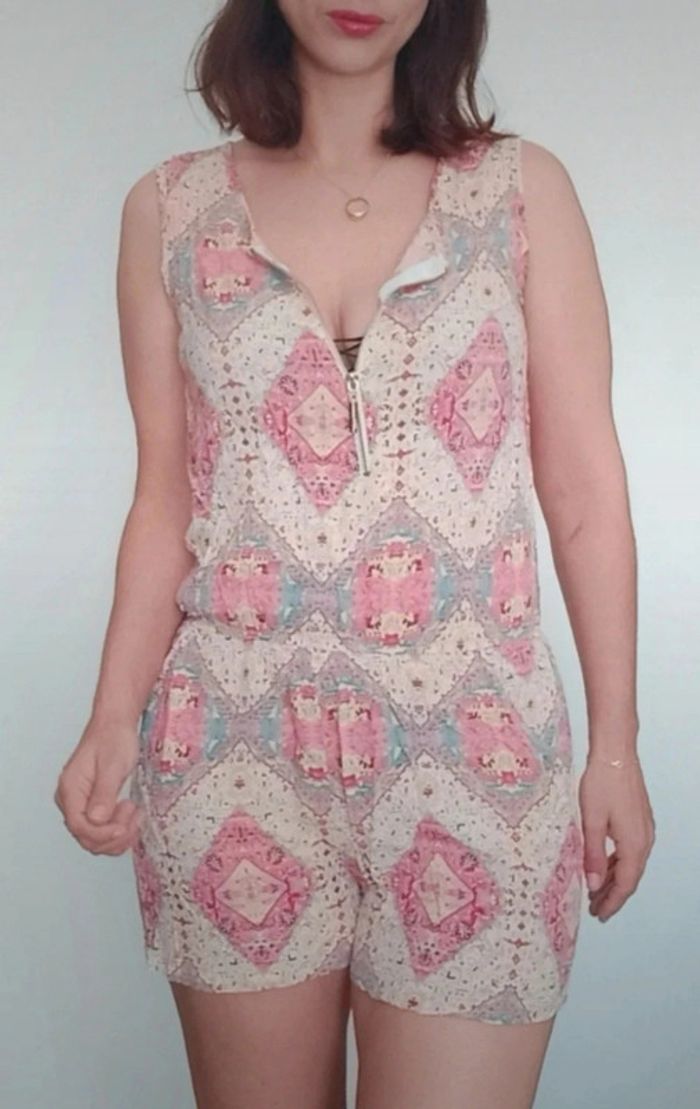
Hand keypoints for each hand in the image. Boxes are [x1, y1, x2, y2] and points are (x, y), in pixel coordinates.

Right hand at [53, 719, 141, 855]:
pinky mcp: (91, 804)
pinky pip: (101, 828)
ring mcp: (80, 803)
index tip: (123, 828)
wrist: (114, 725)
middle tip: (133, 819)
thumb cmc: (113, 738)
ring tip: (135, 816)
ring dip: (117, 835)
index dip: (102, 833)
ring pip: (94, 836)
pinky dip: (118, 830)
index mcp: (70, 790)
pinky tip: (131, 818)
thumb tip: (97, 819)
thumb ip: (104, 793)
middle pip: (86, 836)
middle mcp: (71, 800)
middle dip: (112, 835)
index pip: (79, 826)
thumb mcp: (112, 765)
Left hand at [578, 753, 654, 921]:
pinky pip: (630, 850)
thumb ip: (593, 855)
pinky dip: (617, 863)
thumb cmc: (602, 783)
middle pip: (630, 877)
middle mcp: (644, 840)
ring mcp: (644, 829)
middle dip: (612, 895)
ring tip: (596, 891)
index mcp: (634, 844)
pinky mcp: (639, 820)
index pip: (624, 884)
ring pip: (630, 864)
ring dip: (614, 879)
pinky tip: (604, 865)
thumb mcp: (591, 821)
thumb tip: (594, 885)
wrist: (616, 754)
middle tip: (595, 908)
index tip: (598, 914)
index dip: (611, 902)